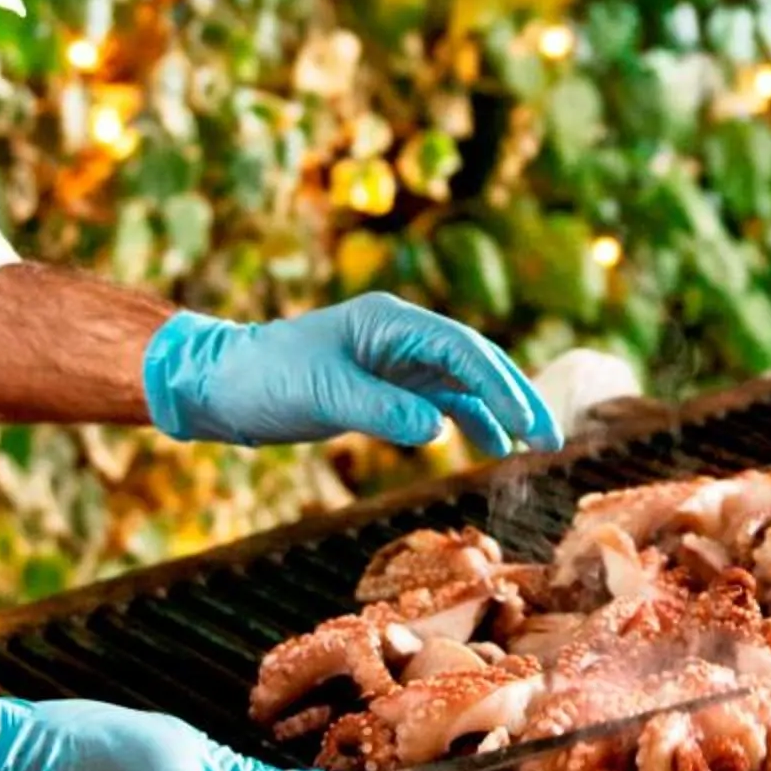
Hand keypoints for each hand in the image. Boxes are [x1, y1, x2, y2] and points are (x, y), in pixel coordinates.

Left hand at [142, 293, 561, 458]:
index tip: (530, 425)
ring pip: (463, 383)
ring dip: (498, 411)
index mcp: (390, 323)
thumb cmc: (265, 379)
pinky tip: (488, 446)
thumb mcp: (323, 394)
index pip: (462, 351)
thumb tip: (438, 431)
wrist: (220, 386)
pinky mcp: (385, 387)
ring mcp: (395, 361)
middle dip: (515, 398)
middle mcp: (400, 336)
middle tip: (550, 439)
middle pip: (474, 363)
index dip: (503, 387)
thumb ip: (382, 411)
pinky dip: (468, 421)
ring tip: (531, 446)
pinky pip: (440, 401)